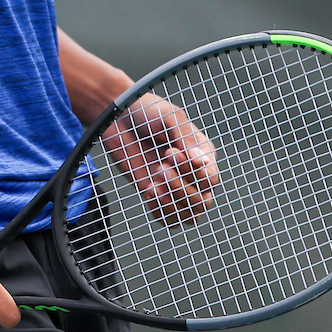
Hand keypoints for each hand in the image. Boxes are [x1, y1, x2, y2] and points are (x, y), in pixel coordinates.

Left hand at [101, 94, 217, 227]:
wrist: (120, 118)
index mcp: (203, 153)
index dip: (192, 172)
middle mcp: (194, 174)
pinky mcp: (158, 195)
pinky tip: (149, 191)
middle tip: (160, 168)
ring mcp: (176, 186)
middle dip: (181, 188)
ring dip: (172, 203)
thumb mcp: (171, 117)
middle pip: (202, 201)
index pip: (210, 178)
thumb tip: (203, 162)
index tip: (170, 152)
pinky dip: (161, 211)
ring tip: (153, 184)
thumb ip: (187, 138)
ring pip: (189, 215)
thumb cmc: (149, 113)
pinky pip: (169, 218)